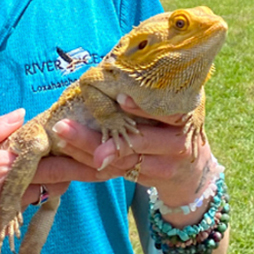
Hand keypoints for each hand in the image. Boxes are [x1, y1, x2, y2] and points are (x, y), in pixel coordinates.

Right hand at [0, 109, 69, 253]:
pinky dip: (29, 200)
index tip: (66, 136)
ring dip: (51, 183)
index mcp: (0, 168)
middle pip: (59, 179)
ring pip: (46, 197)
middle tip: (68, 154)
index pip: (50, 156)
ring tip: (40, 168)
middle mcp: (12, 195)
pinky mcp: (2, 235)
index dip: (63, 146)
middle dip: (70, 166)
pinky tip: (14, 191)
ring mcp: (10, 219)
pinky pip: (27, 213)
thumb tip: (21, 115)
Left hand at [48, 95, 217, 213]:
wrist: (195, 170)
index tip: (120, 99)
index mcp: (187, 116)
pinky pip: (117, 175)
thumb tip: (112, 72)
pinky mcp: (150, 182)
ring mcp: (167, 167)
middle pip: (136, 143)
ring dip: (85, 153)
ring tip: (59, 140)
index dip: (143, 108)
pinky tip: (67, 158)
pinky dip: (90, 168)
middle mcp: (179, 144)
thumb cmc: (177, 122)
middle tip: (64, 128)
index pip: (168, 113)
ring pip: (122, 163)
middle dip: (96, 138)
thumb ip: (153, 92)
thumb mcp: (176, 102)